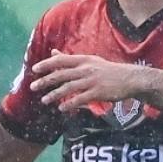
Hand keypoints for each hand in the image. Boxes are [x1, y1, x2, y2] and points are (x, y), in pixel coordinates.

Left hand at [30, 49, 146, 111]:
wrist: (129, 79)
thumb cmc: (108, 71)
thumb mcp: (89, 61)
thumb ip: (70, 59)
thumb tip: (53, 53)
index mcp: (83, 60)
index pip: (61, 60)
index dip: (46, 64)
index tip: (34, 69)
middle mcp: (86, 69)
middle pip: (61, 74)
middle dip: (45, 81)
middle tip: (33, 87)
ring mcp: (92, 81)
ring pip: (68, 88)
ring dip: (54, 95)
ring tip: (44, 100)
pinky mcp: (98, 93)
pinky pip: (80, 99)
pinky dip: (70, 104)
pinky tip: (62, 109)